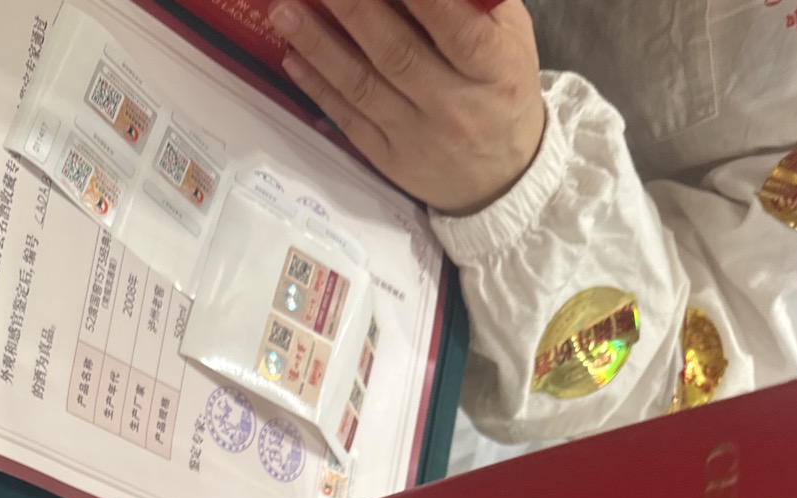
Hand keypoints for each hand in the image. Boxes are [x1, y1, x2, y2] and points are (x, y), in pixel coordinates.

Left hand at [268, 0, 545, 215]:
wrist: (500, 180)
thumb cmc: (502, 91)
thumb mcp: (511, 41)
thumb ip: (477, 5)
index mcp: (494, 70)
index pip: (456, 28)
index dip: (422, 0)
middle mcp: (452, 106)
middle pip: (396, 53)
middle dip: (354, 9)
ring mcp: (416, 136)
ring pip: (362, 85)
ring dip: (319, 45)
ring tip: (284, 11)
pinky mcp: (389, 159)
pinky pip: (349, 118)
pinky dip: (318, 87)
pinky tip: (293, 56)